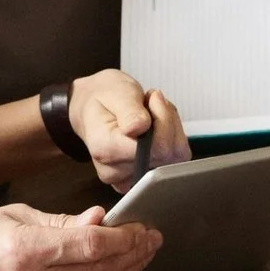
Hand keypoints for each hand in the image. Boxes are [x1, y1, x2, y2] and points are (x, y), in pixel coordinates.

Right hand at [69, 70, 189, 188]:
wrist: (94, 108)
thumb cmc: (104, 99)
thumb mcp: (115, 92)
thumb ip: (129, 110)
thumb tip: (140, 128)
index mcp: (104, 149)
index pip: (155, 148)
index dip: (163, 120)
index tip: (151, 99)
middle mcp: (114, 170)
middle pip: (167, 153)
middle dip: (166, 122)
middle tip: (149, 105)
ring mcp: (129, 178)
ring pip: (174, 155)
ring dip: (170, 129)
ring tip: (150, 116)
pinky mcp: (143, 178)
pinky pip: (175, 159)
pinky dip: (172, 138)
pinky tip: (156, 128)